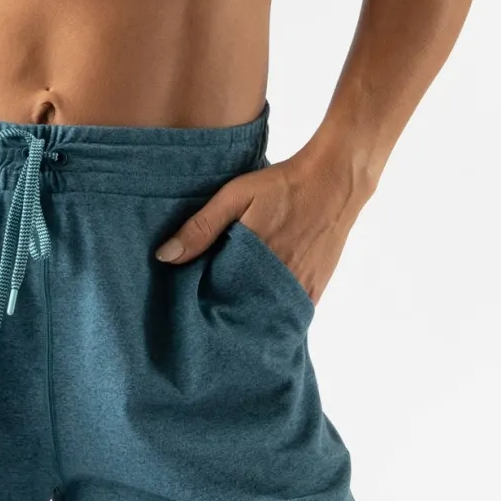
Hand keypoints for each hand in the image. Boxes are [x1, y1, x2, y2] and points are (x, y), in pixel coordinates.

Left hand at [152, 143, 367, 303]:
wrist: (335, 181)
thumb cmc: (283, 185)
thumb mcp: (235, 196)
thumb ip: (201, 227)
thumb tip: (165, 256)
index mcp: (252, 265)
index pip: (217, 302)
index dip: (202, 305)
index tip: (187, 307)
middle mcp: (277, 285)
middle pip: (241, 315)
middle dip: (224, 316)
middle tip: (207, 314)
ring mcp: (300, 290)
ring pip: (266, 318)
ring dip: (249, 316)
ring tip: (233, 313)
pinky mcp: (316, 289)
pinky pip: (290, 314)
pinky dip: (274, 315)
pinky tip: (261, 308)